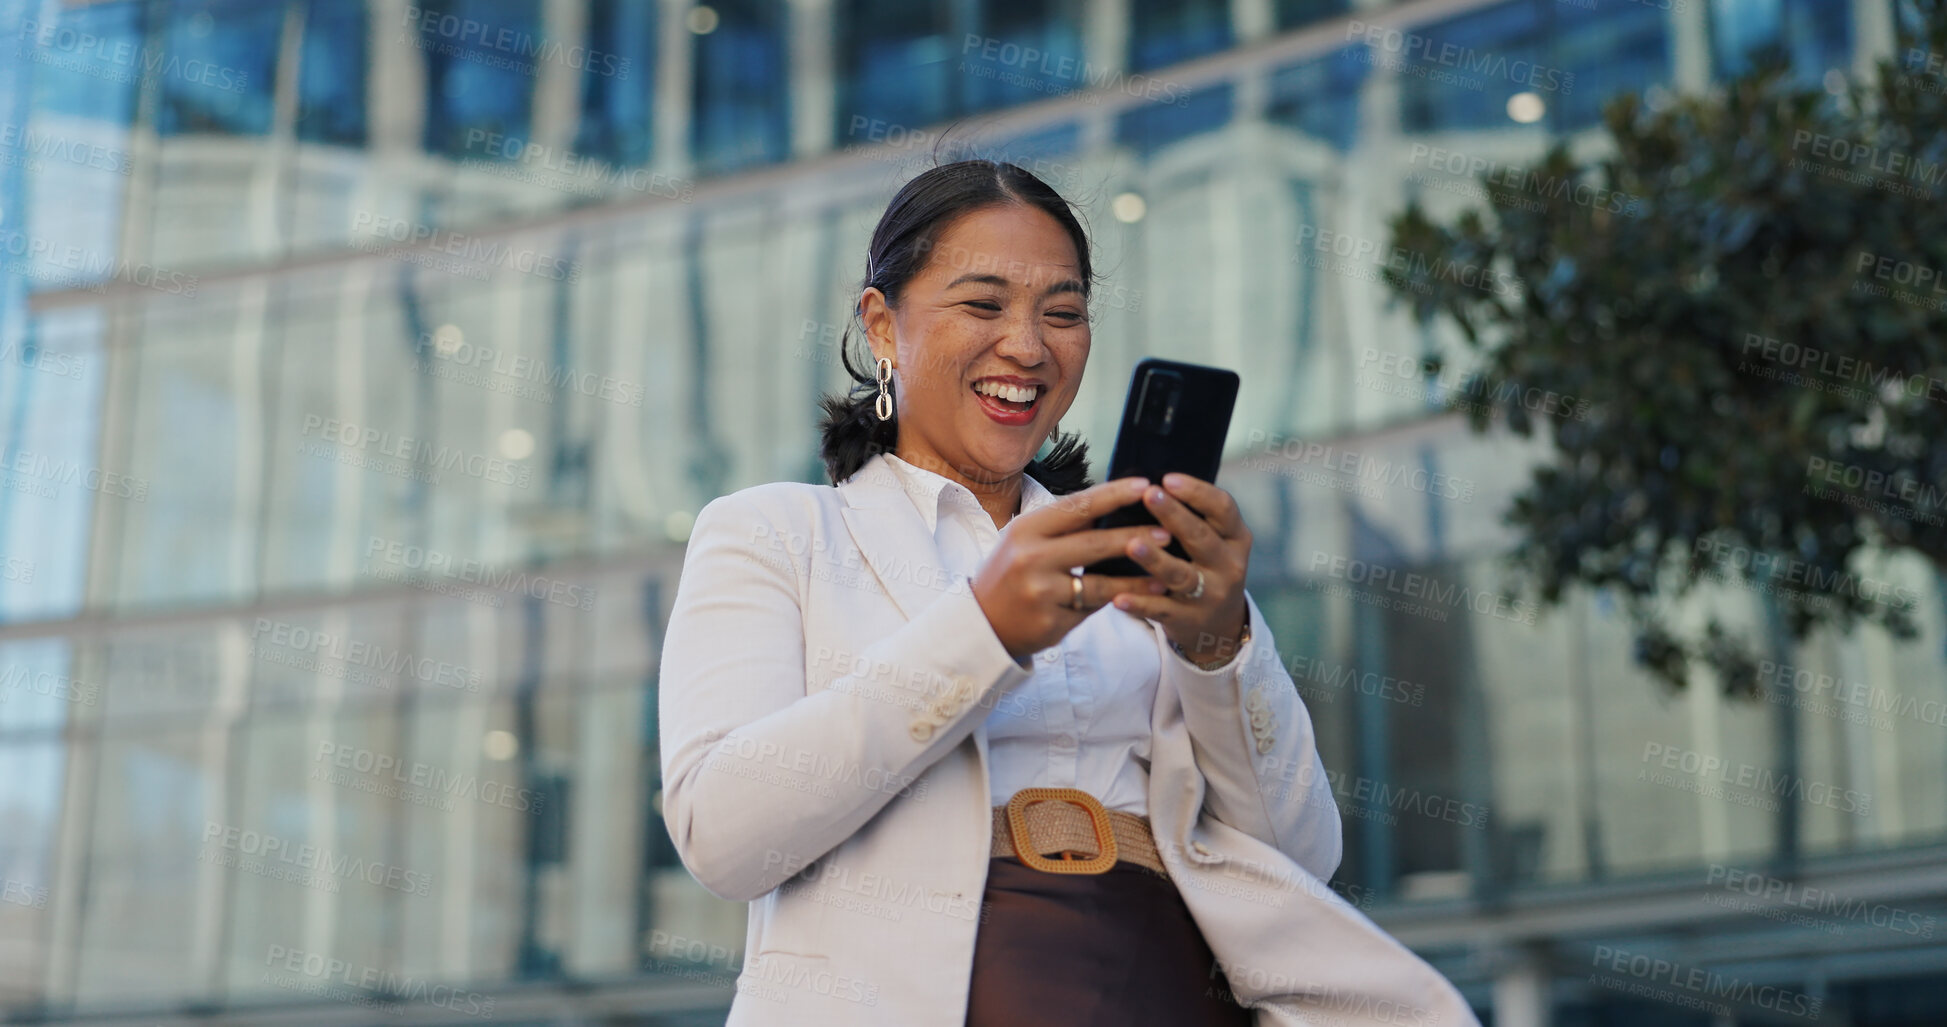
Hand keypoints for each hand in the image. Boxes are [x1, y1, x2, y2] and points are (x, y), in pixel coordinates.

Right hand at [971, 476, 1174, 662]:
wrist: (982, 623)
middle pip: (1093, 543)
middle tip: (1168, 529)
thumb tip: (1111, 504)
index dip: (1113, 495)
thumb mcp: (1025, 540)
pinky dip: (1121, 600)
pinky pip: (1093, 609)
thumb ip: (1063, 526)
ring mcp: (1040, 592)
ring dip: (1138, 576)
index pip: (1077, 507)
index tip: (1145, 485)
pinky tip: (1146, 596)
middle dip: (1135, 535)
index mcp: (1026, 529)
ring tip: (1168, 570)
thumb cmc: (1010, 573)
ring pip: (1100, 582)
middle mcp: (1031, 557)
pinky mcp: (1050, 622)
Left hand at [1108, 473, 1250, 663]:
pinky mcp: (1188, 620)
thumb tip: (1148, 483)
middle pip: (1200, 537)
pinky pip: (1161, 609)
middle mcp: (1228, 565)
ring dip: (1156, 560)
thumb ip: (1193, 516)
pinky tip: (1118, 597)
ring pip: (1181, 575)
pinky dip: (1139, 603)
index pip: (1223, 509)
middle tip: (1148, 495)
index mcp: (1236, 538)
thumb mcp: (1215, 541)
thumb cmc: (1206, 566)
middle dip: (1174, 515)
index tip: (1168, 478)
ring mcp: (1210, 594)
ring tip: (1132, 545)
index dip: (1197, 492)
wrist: (1220, 625)